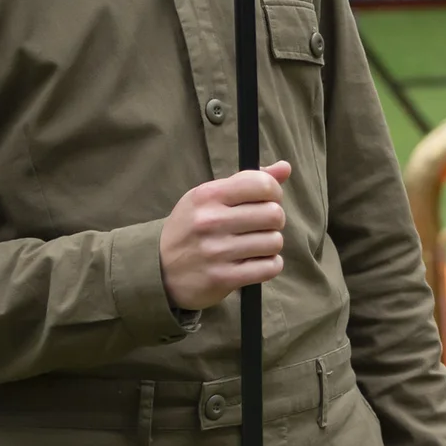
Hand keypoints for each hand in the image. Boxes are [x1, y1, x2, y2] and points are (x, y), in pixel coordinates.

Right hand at [157, 162, 291, 311]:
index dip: (274, 192)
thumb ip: (247, 181)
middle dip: (275, 220)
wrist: (159, 268)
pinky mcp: (223, 278)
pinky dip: (269, 265)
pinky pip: (269, 267)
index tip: (268, 200)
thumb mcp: (209, 198)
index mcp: (208, 195)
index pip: (262, 185)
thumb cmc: (191, 227)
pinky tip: (256, 262)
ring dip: (271, 244)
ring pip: (274, 242)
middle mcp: (211, 221)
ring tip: (255, 245)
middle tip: (262, 225)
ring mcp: (216, 251)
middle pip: (274, 214)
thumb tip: (285, 167)